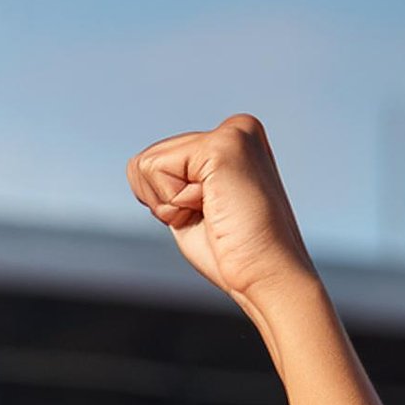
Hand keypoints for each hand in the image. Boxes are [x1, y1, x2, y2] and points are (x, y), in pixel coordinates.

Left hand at [127, 114, 319, 305]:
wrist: (266, 277)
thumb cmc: (231, 254)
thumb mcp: (192, 207)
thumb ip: (172, 179)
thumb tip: (138, 164)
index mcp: (231, 141)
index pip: (154, 162)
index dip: (166, 203)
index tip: (210, 218)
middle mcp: (236, 128)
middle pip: (146, 161)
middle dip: (165, 202)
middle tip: (212, 218)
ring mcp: (232, 132)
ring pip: (146, 164)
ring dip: (170, 204)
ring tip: (214, 213)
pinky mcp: (223, 144)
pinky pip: (154, 169)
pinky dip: (174, 202)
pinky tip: (213, 209)